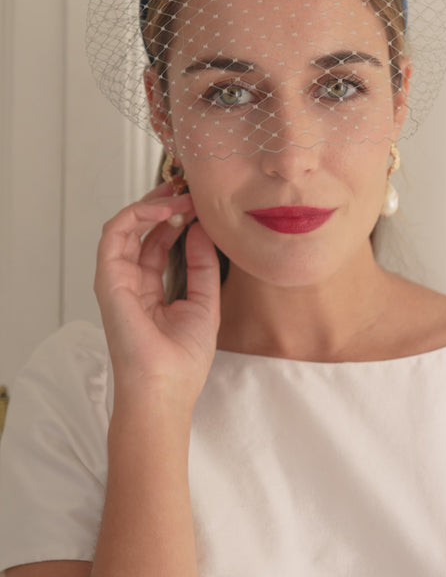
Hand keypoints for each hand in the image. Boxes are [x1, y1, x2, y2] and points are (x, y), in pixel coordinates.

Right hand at [94, 182, 220, 417]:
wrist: (165, 387)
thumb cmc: (183, 360)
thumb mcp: (205, 302)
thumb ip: (202, 264)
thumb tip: (200, 228)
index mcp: (150, 290)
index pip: (158, 243)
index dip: (177, 219)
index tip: (200, 203)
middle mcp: (131, 282)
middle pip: (140, 230)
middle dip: (163, 204)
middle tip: (188, 188)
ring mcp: (117, 280)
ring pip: (125, 226)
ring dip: (153, 204)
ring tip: (181, 196)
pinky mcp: (108, 279)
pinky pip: (115, 234)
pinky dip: (138, 214)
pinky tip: (165, 209)